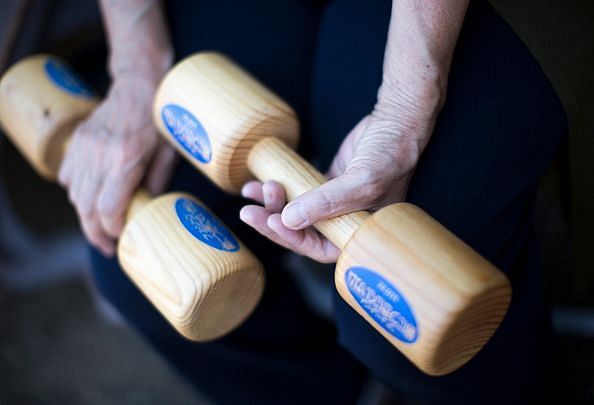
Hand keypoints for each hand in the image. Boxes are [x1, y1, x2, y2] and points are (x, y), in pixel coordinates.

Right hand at [58, 75, 175, 255]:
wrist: (139, 85)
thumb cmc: (160, 120)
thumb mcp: (168, 153)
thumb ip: (157, 183)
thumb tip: (150, 210)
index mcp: (125, 159)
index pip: (108, 208)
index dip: (112, 229)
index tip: (121, 239)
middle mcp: (100, 155)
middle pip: (87, 208)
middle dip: (96, 233)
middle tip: (108, 247)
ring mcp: (85, 148)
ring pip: (75, 195)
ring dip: (86, 216)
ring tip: (101, 228)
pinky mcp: (78, 142)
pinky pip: (68, 177)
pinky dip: (77, 193)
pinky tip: (91, 200)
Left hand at [240, 89, 441, 262]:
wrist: (397, 124)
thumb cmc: (390, 155)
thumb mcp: (362, 182)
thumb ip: (327, 202)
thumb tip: (289, 219)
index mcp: (357, 232)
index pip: (318, 248)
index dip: (292, 239)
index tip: (272, 222)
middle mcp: (343, 222)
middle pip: (301, 232)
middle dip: (273, 223)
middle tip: (249, 213)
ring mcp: (332, 204)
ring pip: (295, 213)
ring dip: (272, 205)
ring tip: (258, 191)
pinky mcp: (325, 185)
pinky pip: (296, 193)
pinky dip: (277, 190)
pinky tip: (256, 186)